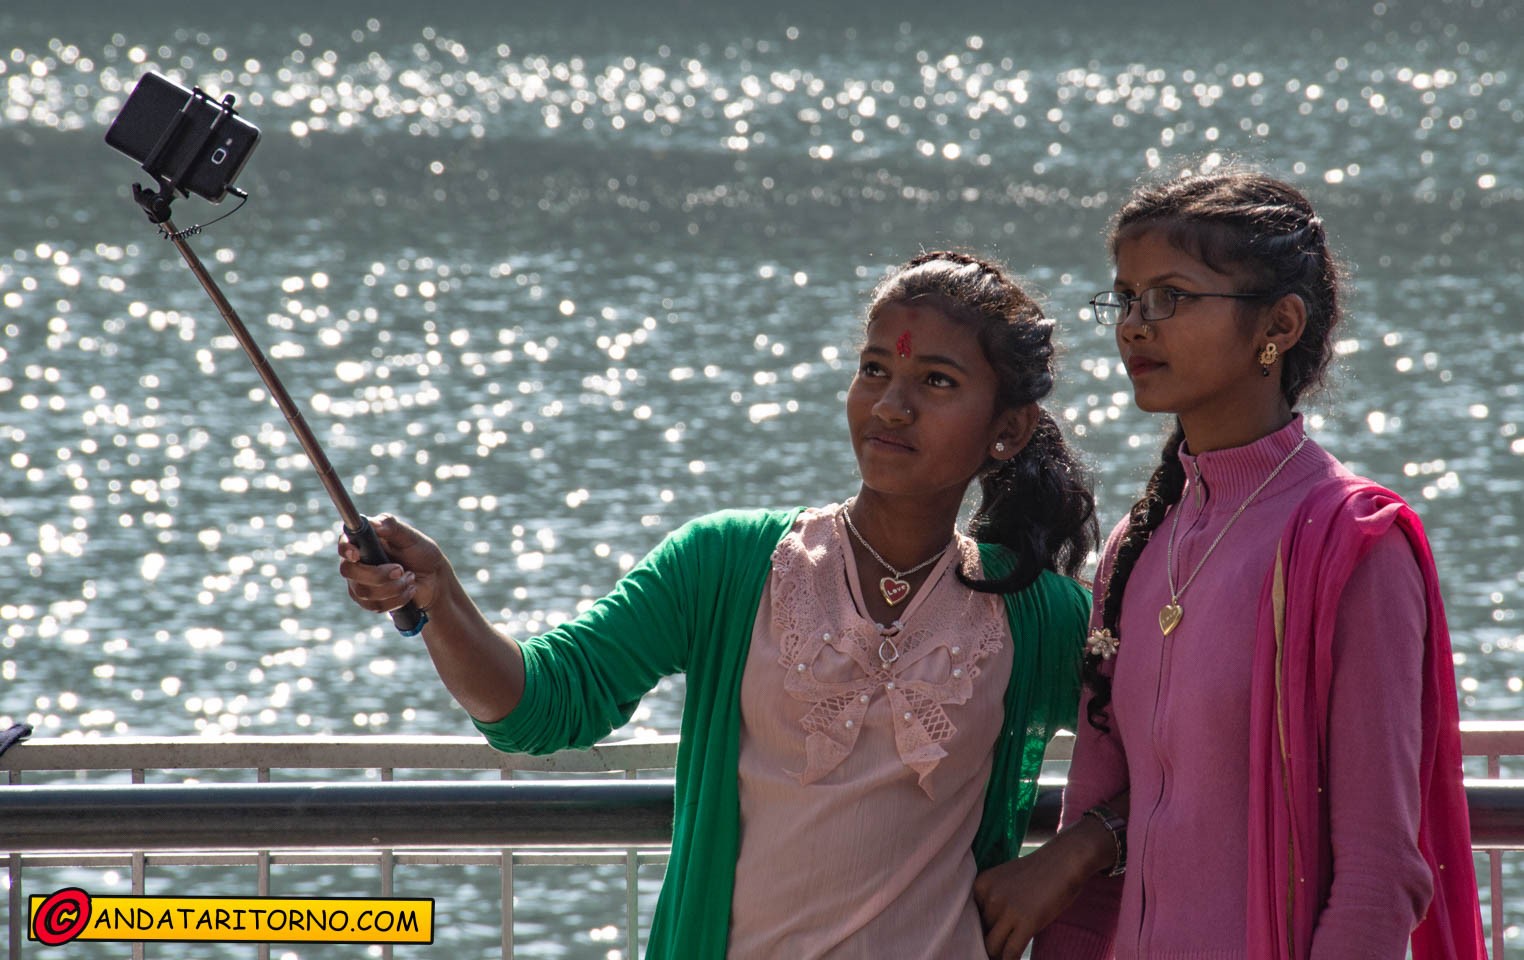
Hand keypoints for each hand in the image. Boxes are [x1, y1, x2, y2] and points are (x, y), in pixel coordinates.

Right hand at [337, 514, 449, 615]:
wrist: (434, 579)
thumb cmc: (421, 553)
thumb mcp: (411, 537)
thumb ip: (393, 527)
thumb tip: (376, 524)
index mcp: (364, 541)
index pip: (344, 543)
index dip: (346, 549)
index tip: (357, 554)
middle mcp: (357, 562)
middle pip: (349, 571)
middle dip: (377, 574)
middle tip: (400, 569)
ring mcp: (360, 583)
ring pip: (364, 592)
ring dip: (394, 587)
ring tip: (410, 578)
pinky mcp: (369, 601)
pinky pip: (376, 606)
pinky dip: (397, 599)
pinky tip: (409, 590)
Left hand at [973, 819, 1109, 958]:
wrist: (1065, 859)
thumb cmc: (1039, 872)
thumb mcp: (1006, 881)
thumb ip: (994, 901)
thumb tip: (988, 932)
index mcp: (981, 885)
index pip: (970, 920)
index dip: (979, 933)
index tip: (987, 941)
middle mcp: (989, 896)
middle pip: (980, 934)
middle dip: (989, 945)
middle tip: (999, 951)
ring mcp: (1007, 909)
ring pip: (992, 947)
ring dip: (999, 956)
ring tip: (1006, 956)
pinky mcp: (1027, 921)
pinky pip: (1010, 952)